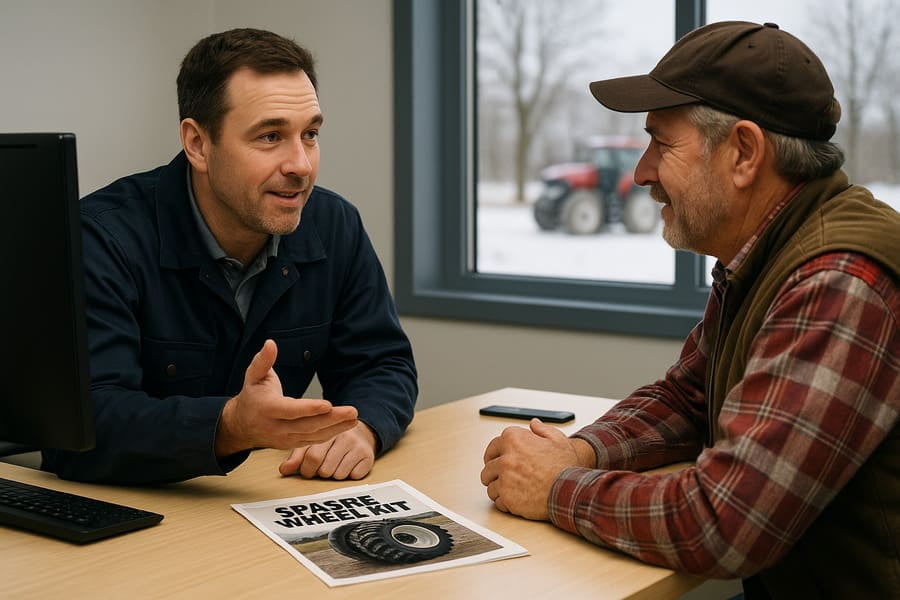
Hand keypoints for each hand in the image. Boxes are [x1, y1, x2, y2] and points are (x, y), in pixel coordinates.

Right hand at [215, 340, 358, 456]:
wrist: (241, 425)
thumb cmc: (252, 395)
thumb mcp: (254, 376)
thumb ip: (263, 360)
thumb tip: (270, 343)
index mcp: (267, 409)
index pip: (290, 410)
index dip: (308, 408)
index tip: (327, 404)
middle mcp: (276, 427)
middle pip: (306, 425)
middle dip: (331, 419)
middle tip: (352, 412)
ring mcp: (284, 438)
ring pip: (313, 435)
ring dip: (336, 428)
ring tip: (354, 419)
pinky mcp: (292, 444)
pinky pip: (313, 441)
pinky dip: (331, 434)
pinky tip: (345, 426)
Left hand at [278, 422, 376, 479]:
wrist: (361, 433)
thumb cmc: (332, 442)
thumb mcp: (312, 444)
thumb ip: (297, 456)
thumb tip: (284, 470)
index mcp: (327, 432)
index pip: (312, 457)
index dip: (307, 469)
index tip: (308, 470)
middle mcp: (344, 437)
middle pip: (325, 469)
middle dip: (320, 473)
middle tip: (321, 468)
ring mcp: (358, 446)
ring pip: (339, 475)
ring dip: (334, 475)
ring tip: (335, 465)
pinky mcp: (369, 456)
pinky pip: (354, 476)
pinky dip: (349, 475)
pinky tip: (348, 466)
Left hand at [480, 419, 590, 519]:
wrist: (570, 490)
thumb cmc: (566, 466)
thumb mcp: (557, 439)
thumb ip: (542, 429)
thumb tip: (534, 424)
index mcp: (513, 439)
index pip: (493, 447)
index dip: (495, 455)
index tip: (496, 460)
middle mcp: (506, 457)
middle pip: (488, 467)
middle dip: (495, 473)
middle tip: (506, 478)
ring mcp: (505, 478)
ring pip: (490, 485)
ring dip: (499, 488)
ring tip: (513, 490)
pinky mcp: (507, 497)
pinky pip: (497, 501)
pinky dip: (504, 502)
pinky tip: (516, 500)